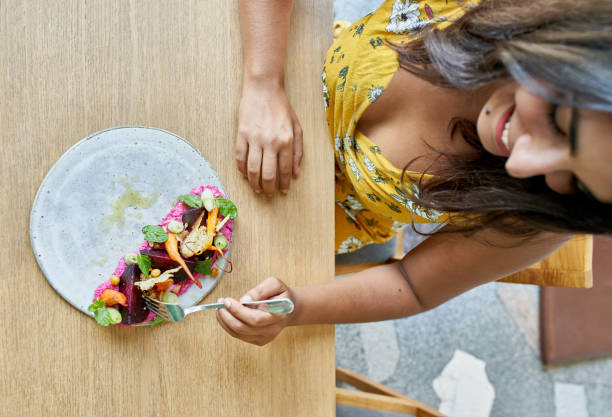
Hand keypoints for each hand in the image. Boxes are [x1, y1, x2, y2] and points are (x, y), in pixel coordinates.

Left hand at [216, 277, 293, 345]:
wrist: (289, 308)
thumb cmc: (280, 294)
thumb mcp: (274, 284)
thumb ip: (260, 290)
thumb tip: (244, 300)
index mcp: (279, 315)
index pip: (255, 319)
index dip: (238, 311)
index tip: (227, 300)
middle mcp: (273, 330)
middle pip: (244, 328)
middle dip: (228, 316)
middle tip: (220, 303)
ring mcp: (265, 337)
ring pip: (239, 333)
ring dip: (225, 321)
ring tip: (219, 308)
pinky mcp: (258, 340)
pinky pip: (238, 335)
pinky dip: (228, 326)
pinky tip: (225, 315)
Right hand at [235, 80, 302, 196]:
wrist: (263, 88)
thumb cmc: (282, 107)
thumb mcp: (297, 127)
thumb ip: (298, 150)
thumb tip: (295, 173)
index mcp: (286, 141)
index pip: (285, 170)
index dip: (284, 184)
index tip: (282, 191)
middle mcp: (271, 142)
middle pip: (268, 174)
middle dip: (269, 188)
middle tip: (269, 195)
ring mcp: (254, 139)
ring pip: (253, 169)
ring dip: (254, 183)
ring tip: (257, 189)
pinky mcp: (241, 134)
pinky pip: (240, 157)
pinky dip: (242, 169)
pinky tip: (245, 174)